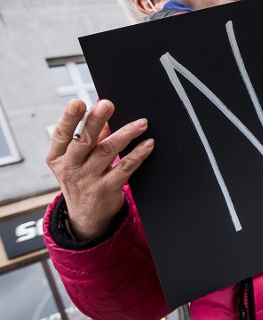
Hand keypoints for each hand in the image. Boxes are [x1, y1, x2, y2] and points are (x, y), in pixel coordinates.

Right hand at [44, 100, 153, 240]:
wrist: (86, 216)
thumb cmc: (83, 177)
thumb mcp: (77, 158)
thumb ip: (90, 134)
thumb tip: (100, 105)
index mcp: (57, 156)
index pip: (61, 134)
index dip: (68, 118)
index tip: (77, 102)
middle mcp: (70, 168)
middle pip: (84, 141)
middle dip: (96, 121)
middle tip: (107, 104)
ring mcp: (87, 180)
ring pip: (108, 152)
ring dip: (126, 134)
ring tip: (141, 123)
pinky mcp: (106, 189)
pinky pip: (125, 168)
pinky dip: (138, 154)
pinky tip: (148, 144)